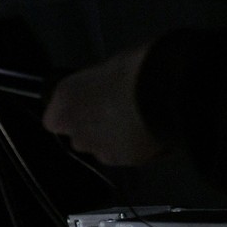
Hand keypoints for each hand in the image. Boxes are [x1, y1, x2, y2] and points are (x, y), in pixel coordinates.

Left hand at [41, 43, 168, 165]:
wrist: (171, 90)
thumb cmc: (139, 68)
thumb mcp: (108, 66)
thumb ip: (95, 85)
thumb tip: (103, 86)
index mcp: (64, 101)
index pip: (55, 117)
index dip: (74, 111)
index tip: (89, 103)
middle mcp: (74, 129)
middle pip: (78, 135)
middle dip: (93, 127)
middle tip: (117, 112)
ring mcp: (98, 148)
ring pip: (100, 148)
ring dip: (112, 139)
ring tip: (136, 122)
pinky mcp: (123, 161)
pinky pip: (123, 155)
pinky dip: (132, 147)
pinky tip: (149, 131)